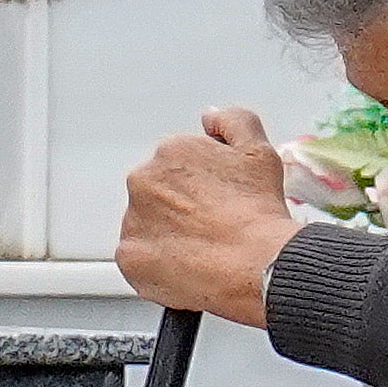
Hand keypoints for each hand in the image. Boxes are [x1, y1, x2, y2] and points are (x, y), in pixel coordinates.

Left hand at [119, 106, 296, 325]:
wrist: (255, 263)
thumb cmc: (257, 212)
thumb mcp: (258, 151)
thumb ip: (233, 121)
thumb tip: (211, 117)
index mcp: (171, 152)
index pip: (177, 167)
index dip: (201, 187)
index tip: (217, 202)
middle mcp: (144, 180)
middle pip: (157, 196)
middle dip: (179, 210)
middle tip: (211, 228)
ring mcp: (133, 219)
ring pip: (146, 227)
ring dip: (167, 237)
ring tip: (202, 251)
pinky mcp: (129, 256)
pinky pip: (139, 260)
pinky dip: (158, 267)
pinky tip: (188, 269)